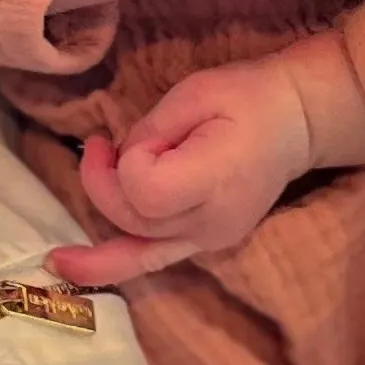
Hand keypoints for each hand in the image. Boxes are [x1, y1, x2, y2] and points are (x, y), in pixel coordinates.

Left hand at [48, 57, 316, 284]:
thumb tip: (120, 160)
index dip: (127, 161)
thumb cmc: (249, 97)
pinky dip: (108, 267)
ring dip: (101, 213)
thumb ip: (150, 130)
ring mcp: (209, 240)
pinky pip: (149, 261)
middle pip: (132, 217)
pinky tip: (67, 270)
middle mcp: (211, 222)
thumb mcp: (195, 94)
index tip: (143, 134)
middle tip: (102, 143)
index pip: (144, 189)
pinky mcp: (203, 242)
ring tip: (83, 185)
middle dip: (103, 181)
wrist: (297, 121)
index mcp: (215, 179)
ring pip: (134, 241)